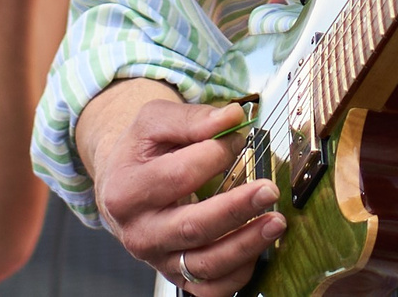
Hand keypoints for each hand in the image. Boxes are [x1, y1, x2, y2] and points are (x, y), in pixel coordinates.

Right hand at [92, 97, 285, 295]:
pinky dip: (238, 274)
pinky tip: (258, 248)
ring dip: (246, 245)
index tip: (238, 138)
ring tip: (276, 222)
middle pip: (192, 227)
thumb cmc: (141, 153)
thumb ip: (193, 119)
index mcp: (126, 192)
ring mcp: (159, 260)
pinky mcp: (177, 276)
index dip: (215, 156)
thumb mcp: (154, 122)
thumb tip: (232, 117)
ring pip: (205, 264)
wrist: (122, 187)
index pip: (178, 176)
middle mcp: (139, 233)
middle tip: (268, 190)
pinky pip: (211, 289)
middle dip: (236, 210)